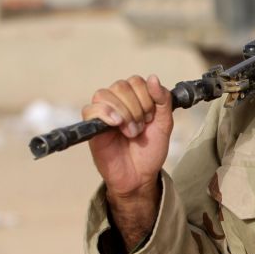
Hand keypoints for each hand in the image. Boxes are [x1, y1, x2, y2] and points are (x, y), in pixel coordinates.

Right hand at [82, 74, 172, 199]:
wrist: (140, 176)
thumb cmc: (150, 151)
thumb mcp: (164, 124)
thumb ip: (163, 100)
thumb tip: (153, 77)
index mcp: (134, 99)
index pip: (136, 81)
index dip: (147, 98)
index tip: (151, 118)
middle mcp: (117, 103)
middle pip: (121, 85)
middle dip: (136, 108)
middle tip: (140, 128)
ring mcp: (103, 114)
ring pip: (105, 94)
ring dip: (124, 113)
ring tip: (131, 132)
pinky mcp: (92, 127)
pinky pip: (90, 109)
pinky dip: (105, 114)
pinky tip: (116, 125)